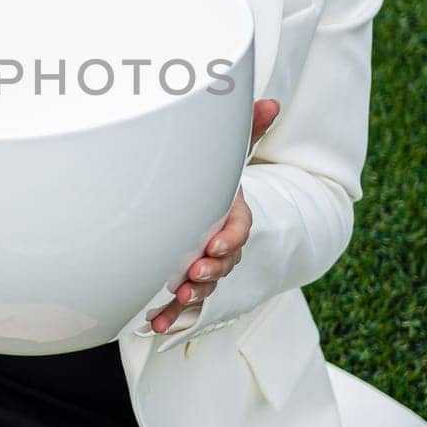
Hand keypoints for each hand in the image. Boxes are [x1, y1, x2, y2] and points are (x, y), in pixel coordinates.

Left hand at [149, 99, 280, 332]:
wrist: (195, 207)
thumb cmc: (211, 180)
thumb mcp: (228, 155)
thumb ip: (247, 131)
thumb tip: (271, 101)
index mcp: (231, 214)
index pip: (239, 228)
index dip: (231, 237)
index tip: (218, 243)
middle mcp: (220, 243)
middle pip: (224, 261)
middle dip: (212, 269)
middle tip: (195, 271)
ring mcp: (204, 264)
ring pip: (205, 284)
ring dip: (194, 293)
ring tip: (180, 295)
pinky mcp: (185, 281)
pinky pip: (182, 301)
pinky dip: (171, 314)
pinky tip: (156, 324)